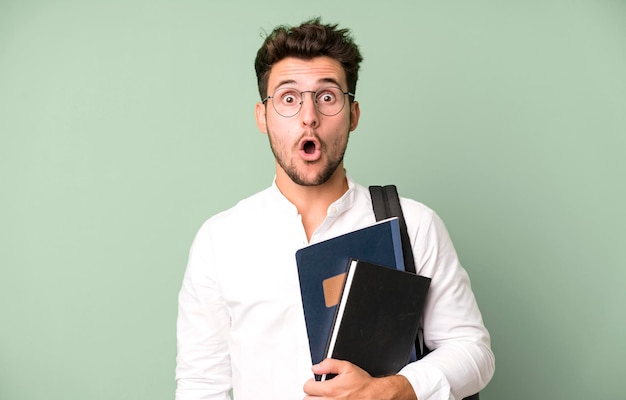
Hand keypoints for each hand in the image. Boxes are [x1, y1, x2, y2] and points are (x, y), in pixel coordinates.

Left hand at [302, 359, 416, 399]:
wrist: (375, 395)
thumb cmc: (363, 384)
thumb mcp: (347, 367)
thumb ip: (329, 364)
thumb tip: (316, 367)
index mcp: (330, 389)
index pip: (307, 387)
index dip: (310, 382)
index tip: (314, 382)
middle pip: (307, 399)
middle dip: (312, 393)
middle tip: (319, 390)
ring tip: (325, 396)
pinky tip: (331, 399)